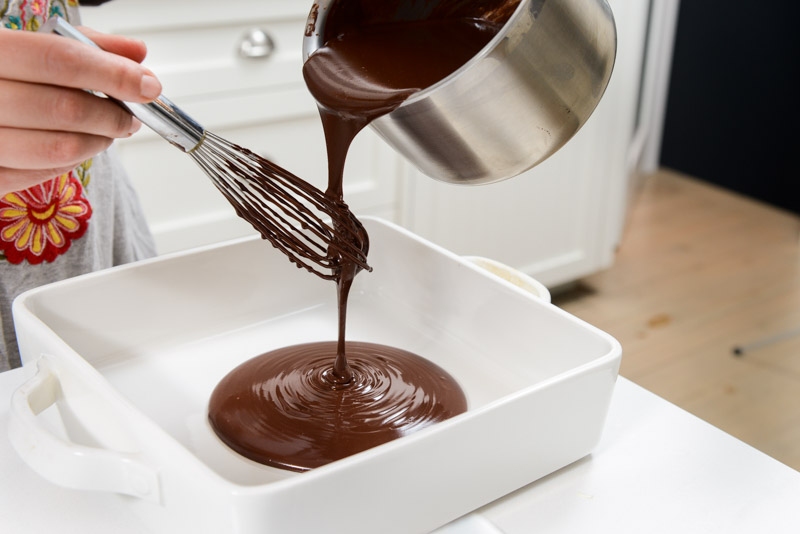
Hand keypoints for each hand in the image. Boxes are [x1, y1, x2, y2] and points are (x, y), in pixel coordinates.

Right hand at [0, 26, 161, 194]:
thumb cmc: (6, 73)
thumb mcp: (36, 44)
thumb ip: (85, 45)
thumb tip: (136, 53)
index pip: (60, 60)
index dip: (112, 74)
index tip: (147, 86)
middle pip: (65, 108)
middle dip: (113, 115)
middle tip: (131, 116)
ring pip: (60, 148)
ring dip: (99, 141)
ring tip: (109, 131)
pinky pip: (42, 175)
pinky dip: (72, 161)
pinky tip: (78, 146)